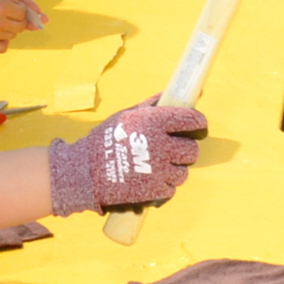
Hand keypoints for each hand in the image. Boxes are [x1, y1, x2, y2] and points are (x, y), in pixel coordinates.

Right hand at [0, 0, 45, 51]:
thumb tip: (36, 14)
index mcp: (1, 7)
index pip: (24, 12)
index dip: (20, 8)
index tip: (12, 5)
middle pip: (21, 25)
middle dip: (18, 18)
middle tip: (6, 11)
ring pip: (13, 35)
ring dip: (11, 27)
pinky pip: (3, 46)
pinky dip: (4, 40)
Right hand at [48, 97, 208, 212]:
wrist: (84, 171)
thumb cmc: (107, 138)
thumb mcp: (128, 115)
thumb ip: (154, 105)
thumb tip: (180, 92)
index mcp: (156, 122)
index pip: (192, 120)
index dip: (198, 123)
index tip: (198, 126)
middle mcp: (161, 146)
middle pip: (192, 150)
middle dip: (186, 149)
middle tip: (176, 149)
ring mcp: (159, 170)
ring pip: (183, 172)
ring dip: (175, 169)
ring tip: (160, 166)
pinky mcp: (154, 191)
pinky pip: (171, 189)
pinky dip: (164, 185)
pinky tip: (152, 179)